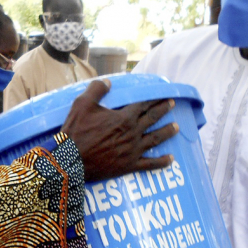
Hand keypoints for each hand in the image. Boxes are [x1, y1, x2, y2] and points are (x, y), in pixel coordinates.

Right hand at [60, 79, 177, 182]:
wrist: (71, 161)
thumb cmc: (76, 132)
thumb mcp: (82, 104)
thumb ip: (97, 90)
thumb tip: (109, 82)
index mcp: (123, 118)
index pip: (143, 104)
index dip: (153, 98)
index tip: (162, 93)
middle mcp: (132, 133)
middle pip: (152, 119)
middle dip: (163, 110)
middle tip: (172, 104)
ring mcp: (133, 150)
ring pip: (155, 139)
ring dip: (167, 132)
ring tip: (176, 127)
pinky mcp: (129, 165)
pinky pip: (150, 164)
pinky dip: (162, 162)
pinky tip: (171, 159)